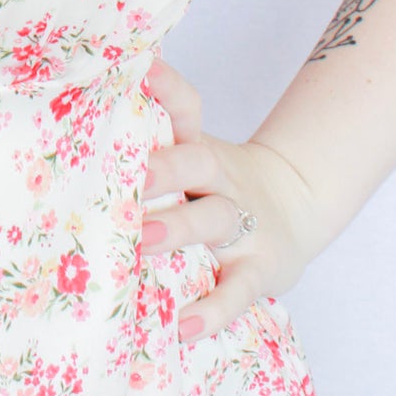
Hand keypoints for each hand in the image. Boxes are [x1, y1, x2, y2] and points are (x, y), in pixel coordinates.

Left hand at [140, 55, 326, 344]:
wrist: (295, 203)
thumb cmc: (216, 181)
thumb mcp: (190, 150)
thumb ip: (148, 136)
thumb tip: (100, 94)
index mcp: (199, 147)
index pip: (186, 107)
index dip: (167, 86)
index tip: (142, 68)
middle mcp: (221, 179)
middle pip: (197, 163)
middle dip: (165, 169)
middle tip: (131, 177)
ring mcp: (244, 224)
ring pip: (215, 220)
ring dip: (181, 228)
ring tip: (144, 241)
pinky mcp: (261, 269)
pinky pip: (237, 291)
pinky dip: (212, 310)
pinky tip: (183, 327)